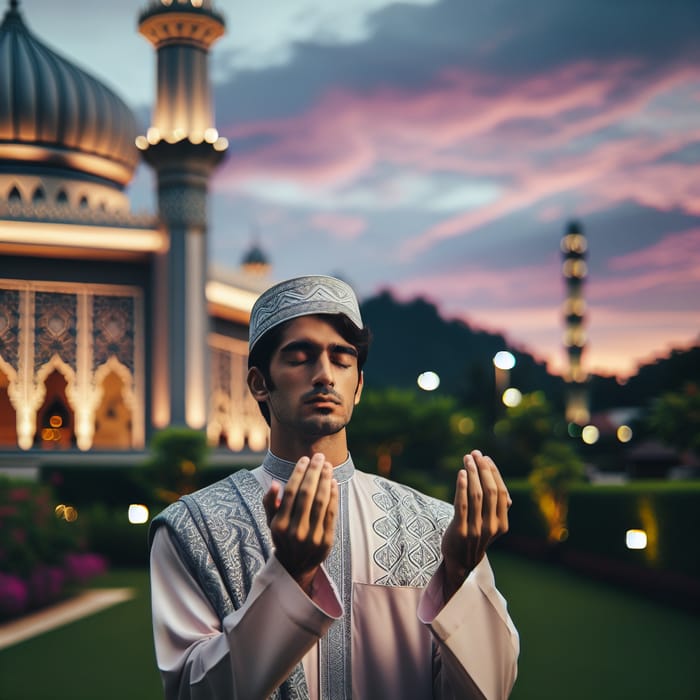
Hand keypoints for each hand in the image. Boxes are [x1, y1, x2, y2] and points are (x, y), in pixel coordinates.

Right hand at [263, 453, 337, 594]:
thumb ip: (270, 502)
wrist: (296, 565)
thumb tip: (275, 484)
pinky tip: (333, 482)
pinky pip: (331, 513)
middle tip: (319, 457)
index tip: (304, 459)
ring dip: (325, 480)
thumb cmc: (283, 536)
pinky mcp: (326, 541)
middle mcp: (295, 531)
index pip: (290, 492)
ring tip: (327, 466)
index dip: (298, 473)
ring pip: (320, 502)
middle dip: (314, 472)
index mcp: (279, 524)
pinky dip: (333, 496)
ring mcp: (312, 537)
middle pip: (307, 494)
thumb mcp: (271, 522)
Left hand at [440, 450, 510, 600]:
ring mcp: (476, 529)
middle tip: (475, 453)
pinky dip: (462, 487)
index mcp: (502, 524)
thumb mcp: (491, 526)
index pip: (501, 493)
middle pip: (490, 491)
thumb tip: (504, 492)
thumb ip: (498, 510)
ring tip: (467, 458)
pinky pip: (462, 504)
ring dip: (472, 473)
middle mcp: (492, 527)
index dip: (494, 473)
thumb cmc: (475, 538)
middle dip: (483, 469)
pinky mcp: (460, 530)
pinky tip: (461, 473)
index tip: (486, 458)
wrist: (459, 563)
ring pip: (476, 495)